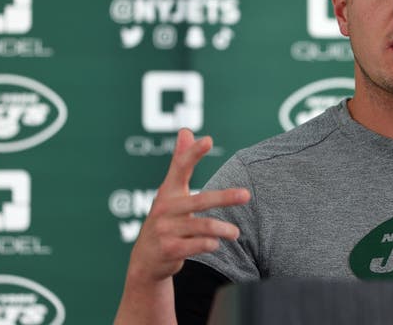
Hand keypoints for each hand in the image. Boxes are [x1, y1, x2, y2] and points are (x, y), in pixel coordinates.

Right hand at [128, 128, 249, 282]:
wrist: (146, 261)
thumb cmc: (165, 220)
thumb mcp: (170, 193)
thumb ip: (180, 163)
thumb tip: (186, 130)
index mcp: (168, 192)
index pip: (180, 167)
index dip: (193, 153)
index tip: (208, 140)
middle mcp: (164, 208)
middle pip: (200, 200)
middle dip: (225, 197)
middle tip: (246, 195)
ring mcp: (165, 230)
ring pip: (202, 226)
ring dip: (223, 229)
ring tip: (236, 233)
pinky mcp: (169, 249)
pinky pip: (196, 245)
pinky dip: (210, 244)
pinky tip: (217, 244)